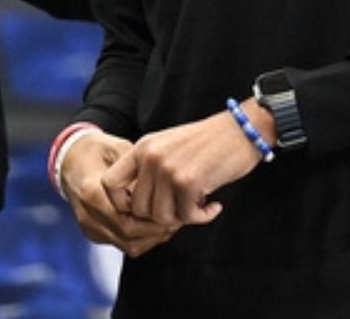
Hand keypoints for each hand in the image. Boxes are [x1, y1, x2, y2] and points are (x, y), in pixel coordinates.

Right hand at [58, 130, 177, 256]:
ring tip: (168, 221)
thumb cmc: (97, 151)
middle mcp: (87, 215)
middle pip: (129, 238)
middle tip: (176, 219)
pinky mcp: (93, 233)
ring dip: (151, 238)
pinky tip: (153, 223)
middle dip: (156, 232)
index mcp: (92, 193)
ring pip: (128, 246)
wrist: (71, 160)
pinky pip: (122, 244)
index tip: (173, 211)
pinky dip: (141, 238)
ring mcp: (89, 227)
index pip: (127, 223)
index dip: (154, 223)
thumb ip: (138, 171)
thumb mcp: (119, 149)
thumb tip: (164, 190)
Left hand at [104, 109, 267, 227]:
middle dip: (161, 216)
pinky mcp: (188, 182)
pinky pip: (186, 217)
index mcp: (142, 148)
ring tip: (198, 206)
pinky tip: (213, 206)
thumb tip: (137, 210)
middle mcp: (150, 158)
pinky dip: (202, 218)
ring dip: (182, 218)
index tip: (143, 208)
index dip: (121, 203)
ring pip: (161, 217)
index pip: (109, 183)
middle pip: (138, 208)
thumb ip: (149, 171)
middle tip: (182, 210)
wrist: (240, 131)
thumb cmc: (207, 144)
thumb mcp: (168, 148)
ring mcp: (168, 169)